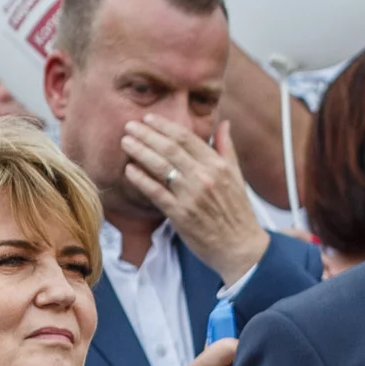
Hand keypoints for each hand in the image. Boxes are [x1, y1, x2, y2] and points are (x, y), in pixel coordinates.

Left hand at [118, 115, 269, 285]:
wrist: (239, 246)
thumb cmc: (236, 211)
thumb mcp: (236, 175)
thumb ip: (226, 148)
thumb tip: (224, 123)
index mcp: (218, 165)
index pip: (187, 138)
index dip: (165, 126)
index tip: (148, 119)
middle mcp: (205, 177)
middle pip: (170, 149)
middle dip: (147, 135)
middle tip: (129, 125)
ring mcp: (191, 195)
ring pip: (161, 167)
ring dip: (140, 152)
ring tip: (125, 142)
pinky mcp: (180, 214)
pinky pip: (156, 193)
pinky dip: (141, 180)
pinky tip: (129, 170)